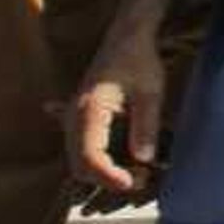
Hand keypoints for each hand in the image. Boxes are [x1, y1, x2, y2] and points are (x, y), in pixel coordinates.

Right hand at [66, 36, 171, 208]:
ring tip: (141, 171)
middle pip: (80, 166)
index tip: (134, 183)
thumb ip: (146, 125)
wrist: (125, 40)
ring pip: (80, 162)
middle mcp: (73, 119)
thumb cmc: (139, 62)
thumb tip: (144, 160)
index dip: (109, 176)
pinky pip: (84, 152)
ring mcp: (72, 122)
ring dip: (106, 173)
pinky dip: (102, 163)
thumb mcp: (151, 92)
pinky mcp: (80, 123)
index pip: (90, 156)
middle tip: (144, 177)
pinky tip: (126, 164)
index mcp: (88, 111)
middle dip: (108, 179)